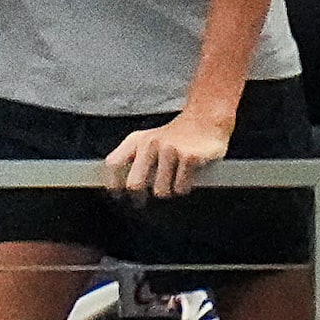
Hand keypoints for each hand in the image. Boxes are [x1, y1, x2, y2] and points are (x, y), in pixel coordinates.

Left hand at [104, 102, 235, 200]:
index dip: (113, 184)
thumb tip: (119, 187)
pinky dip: (184, 188)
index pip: (114, 163)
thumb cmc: (177, 134)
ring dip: (168, 191)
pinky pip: (180, 188)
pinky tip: (188, 176)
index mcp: (137, 140)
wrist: (206, 118)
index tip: (118, 196)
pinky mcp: (188, 158)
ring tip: (174, 179)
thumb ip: (132, 158)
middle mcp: (150, 144)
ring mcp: (170, 150)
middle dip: (139, 197)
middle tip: (143, 201)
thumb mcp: (149, 139)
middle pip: (134, 184)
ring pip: (160, 191)